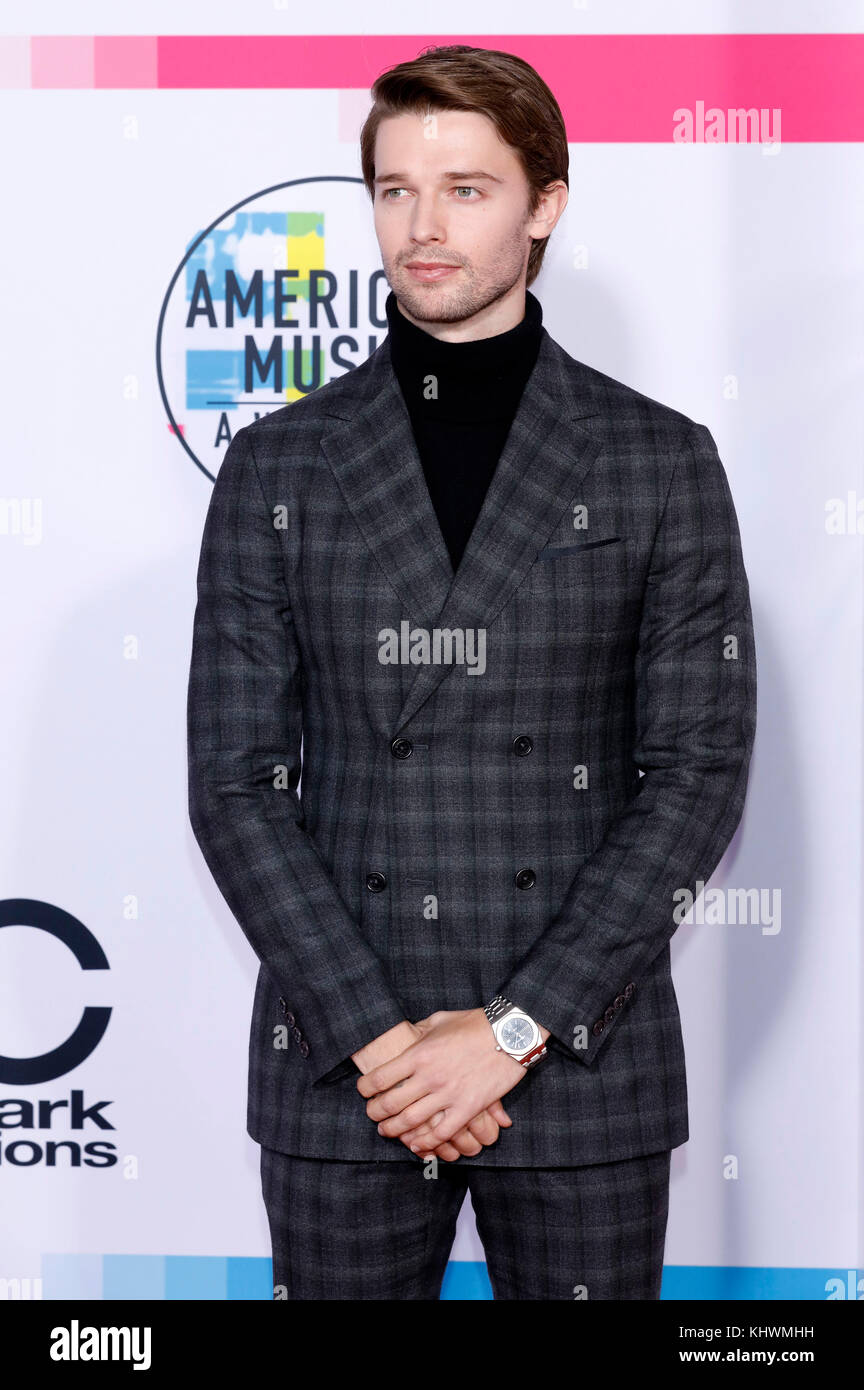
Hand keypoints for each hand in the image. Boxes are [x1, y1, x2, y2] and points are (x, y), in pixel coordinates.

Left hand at [357, 1008, 530, 1152]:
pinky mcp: (468, 1108)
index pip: (379, 1078)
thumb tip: (405, 1035)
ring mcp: (448, 1094)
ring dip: (394, 1130)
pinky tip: (416, 1144)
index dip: (365, 1089)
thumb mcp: (439, 1020)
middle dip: (375, 1114)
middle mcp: (429, 1077)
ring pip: (411, 1122)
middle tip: (372, 1115)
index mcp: (419, 1054)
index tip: (363, 1092)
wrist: (511, 1033)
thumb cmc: (475, 1023)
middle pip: (390, 1104)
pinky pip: (442, 1133)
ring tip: (387, 1131)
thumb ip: (419, 1031)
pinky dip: (425, 1142)